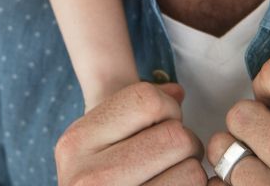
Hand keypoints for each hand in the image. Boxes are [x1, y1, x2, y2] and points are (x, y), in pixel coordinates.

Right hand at [55, 81, 207, 184]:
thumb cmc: (104, 169)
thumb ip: (136, 106)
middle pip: (176, 136)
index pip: (147, 101)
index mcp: (76, 143)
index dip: (167, 108)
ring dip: (192, 173)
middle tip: (169, 158)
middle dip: (185, 143)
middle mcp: (88, 180)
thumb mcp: (102, 133)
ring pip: (193, 172)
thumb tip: (177, 93)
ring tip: (170, 179)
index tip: (159, 125)